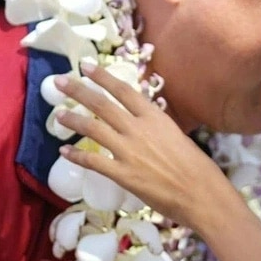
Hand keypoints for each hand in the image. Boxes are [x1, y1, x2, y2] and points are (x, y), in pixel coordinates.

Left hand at [55, 64, 231, 227]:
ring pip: (93, 128)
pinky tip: (64, 152)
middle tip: (59, 82)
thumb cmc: (197, 168)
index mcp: (155, 117)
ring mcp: (128, 151)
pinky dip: (77, 155)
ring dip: (73, 120)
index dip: (102, 77)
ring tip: (58, 115)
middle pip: (102, 104)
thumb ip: (157, 128)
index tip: (85, 66)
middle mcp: (138, 129)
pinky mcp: (122, 174)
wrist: (201, 194)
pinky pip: (93, 161)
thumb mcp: (178, 136)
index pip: (123, 90)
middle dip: (78, 91)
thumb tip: (144, 123)